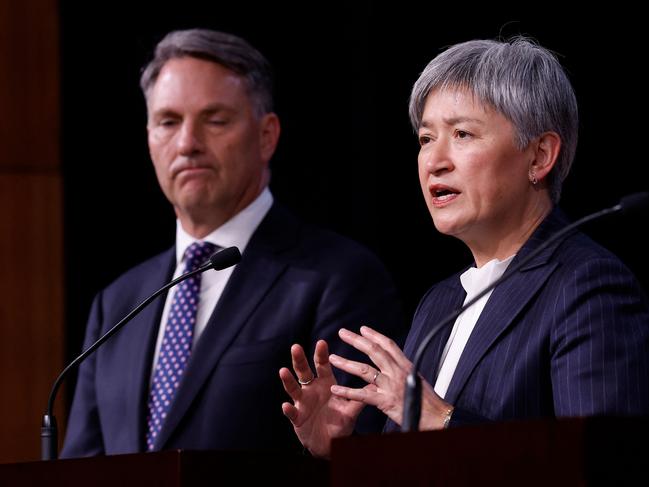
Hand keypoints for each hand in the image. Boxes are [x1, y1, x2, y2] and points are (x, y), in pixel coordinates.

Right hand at [279, 340, 364, 457]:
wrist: (330, 444)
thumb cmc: (340, 422)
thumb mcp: (351, 409)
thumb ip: (360, 396)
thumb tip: (375, 382)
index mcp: (325, 384)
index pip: (322, 366)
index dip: (321, 354)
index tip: (322, 342)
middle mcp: (311, 390)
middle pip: (303, 371)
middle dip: (299, 359)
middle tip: (296, 347)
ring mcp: (302, 402)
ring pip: (293, 388)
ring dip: (288, 380)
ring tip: (283, 371)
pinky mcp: (297, 417)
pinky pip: (292, 413)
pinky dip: (289, 410)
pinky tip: (286, 406)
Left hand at [329, 326, 452, 429]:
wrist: (437, 418)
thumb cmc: (428, 403)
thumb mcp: (416, 381)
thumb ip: (403, 373)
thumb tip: (394, 367)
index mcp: (405, 366)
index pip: (388, 345)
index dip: (375, 335)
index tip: (363, 329)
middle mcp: (397, 373)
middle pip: (374, 351)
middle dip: (356, 340)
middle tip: (342, 333)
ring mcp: (390, 386)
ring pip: (364, 370)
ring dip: (346, 363)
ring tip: (333, 358)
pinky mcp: (385, 401)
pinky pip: (362, 395)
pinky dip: (347, 391)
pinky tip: (336, 388)